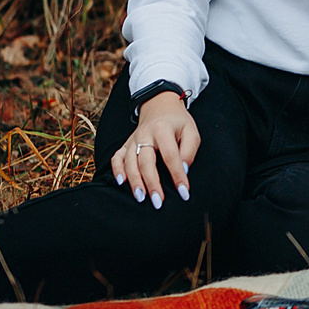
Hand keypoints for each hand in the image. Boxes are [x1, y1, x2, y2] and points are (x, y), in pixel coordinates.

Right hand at [110, 92, 197, 208]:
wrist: (160, 107)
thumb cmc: (178, 123)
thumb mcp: (191, 132)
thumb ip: (189, 150)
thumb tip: (184, 170)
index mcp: (163, 129)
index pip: (171, 156)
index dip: (177, 175)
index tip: (184, 192)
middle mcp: (145, 134)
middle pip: (146, 161)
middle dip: (152, 183)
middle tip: (158, 201)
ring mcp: (132, 140)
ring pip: (129, 162)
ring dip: (134, 181)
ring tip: (141, 198)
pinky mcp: (125, 144)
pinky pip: (117, 158)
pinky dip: (117, 170)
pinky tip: (121, 182)